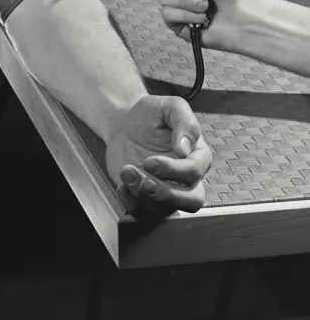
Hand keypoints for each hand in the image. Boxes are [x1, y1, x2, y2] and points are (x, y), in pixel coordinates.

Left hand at [106, 95, 211, 213]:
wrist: (125, 123)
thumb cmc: (150, 115)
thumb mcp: (170, 106)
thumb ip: (185, 121)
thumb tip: (185, 148)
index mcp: (196, 155)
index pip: (194, 172)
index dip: (173, 170)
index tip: (150, 160)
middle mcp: (185, 178)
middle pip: (192, 202)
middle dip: (167, 194)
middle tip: (146, 181)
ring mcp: (166, 190)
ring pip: (165, 209)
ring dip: (143, 195)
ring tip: (127, 172)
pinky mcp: (145, 197)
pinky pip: (143, 213)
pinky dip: (131, 202)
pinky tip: (123, 183)